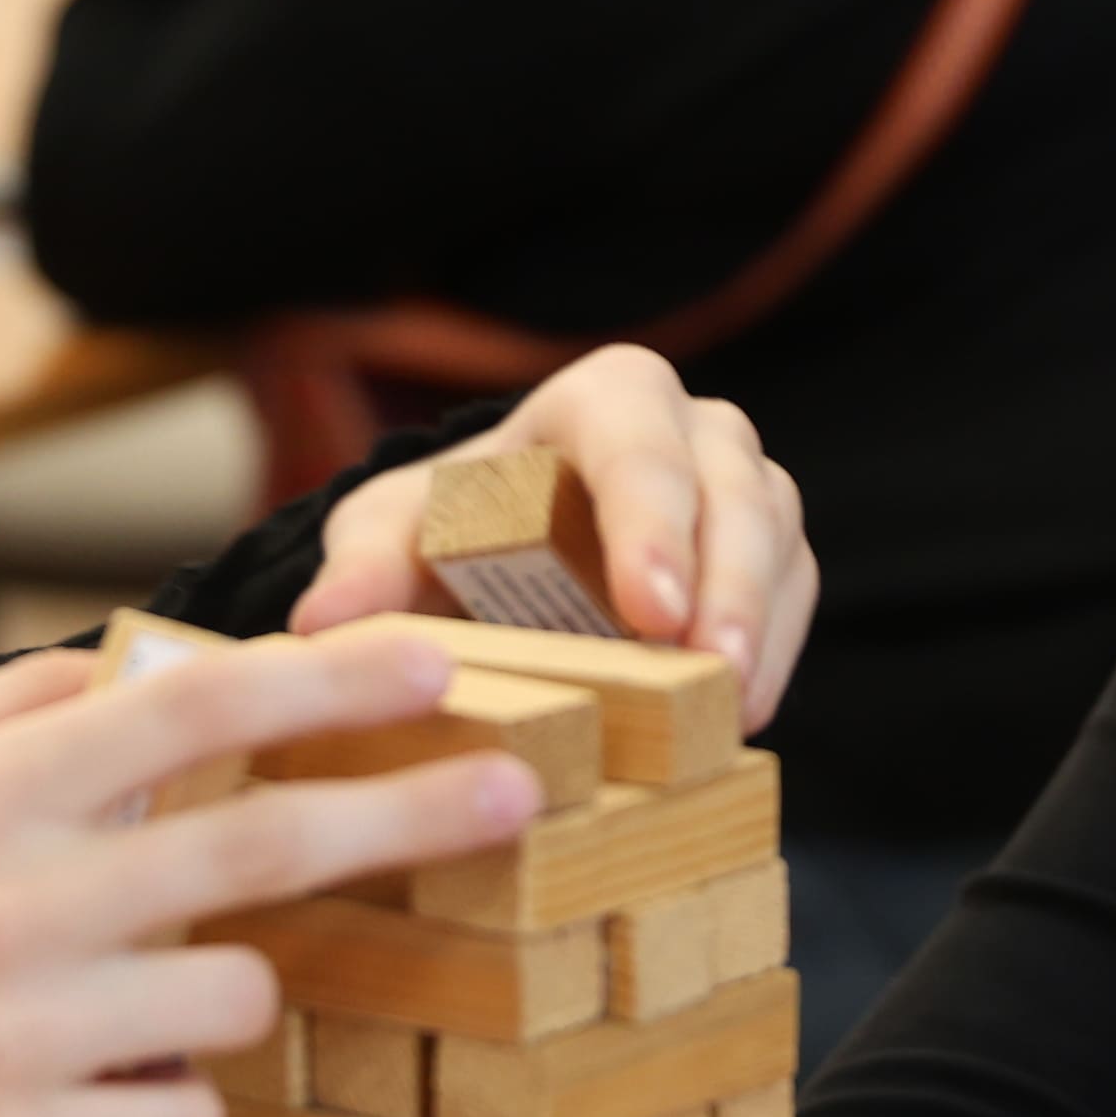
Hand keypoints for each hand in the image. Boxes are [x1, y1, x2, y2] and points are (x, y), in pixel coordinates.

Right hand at [0, 622, 545, 1116]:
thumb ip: (13, 707)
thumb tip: (144, 667)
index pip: (189, 709)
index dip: (325, 685)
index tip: (432, 669)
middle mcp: (8, 903)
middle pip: (260, 849)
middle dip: (410, 815)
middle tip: (517, 793)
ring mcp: (18, 1034)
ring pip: (238, 1005)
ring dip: (238, 997)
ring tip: (150, 995)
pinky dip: (177, 1107)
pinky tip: (110, 1087)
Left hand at [289, 345, 815, 732]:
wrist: (494, 558)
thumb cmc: (449, 530)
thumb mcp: (392, 537)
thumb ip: (362, 568)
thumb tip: (319, 625)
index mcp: (601, 399)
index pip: (639, 442)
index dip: (652, 523)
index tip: (649, 611)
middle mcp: (688, 429)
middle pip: (735, 486)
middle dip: (729, 581)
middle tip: (711, 670)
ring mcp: (740, 489)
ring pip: (778, 535)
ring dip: (762, 622)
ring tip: (733, 706)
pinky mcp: (768, 556)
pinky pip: (796, 592)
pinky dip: (775, 652)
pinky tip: (741, 716)